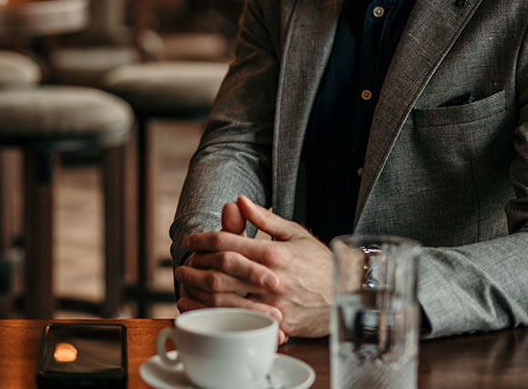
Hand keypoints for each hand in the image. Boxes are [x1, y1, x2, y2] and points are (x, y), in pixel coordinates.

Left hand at [177, 196, 331, 337]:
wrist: (345, 295)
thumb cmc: (319, 262)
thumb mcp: (295, 233)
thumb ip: (264, 218)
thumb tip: (239, 200)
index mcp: (275, 252)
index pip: (228, 242)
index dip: (203, 240)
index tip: (189, 241)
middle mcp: (272, 278)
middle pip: (221, 269)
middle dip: (196, 265)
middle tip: (182, 264)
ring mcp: (274, 304)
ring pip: (226, 297)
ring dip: (199, 291)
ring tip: (185, 286)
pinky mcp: (277, 325)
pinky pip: (240, 320)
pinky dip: (217, 315)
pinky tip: (202, 310)